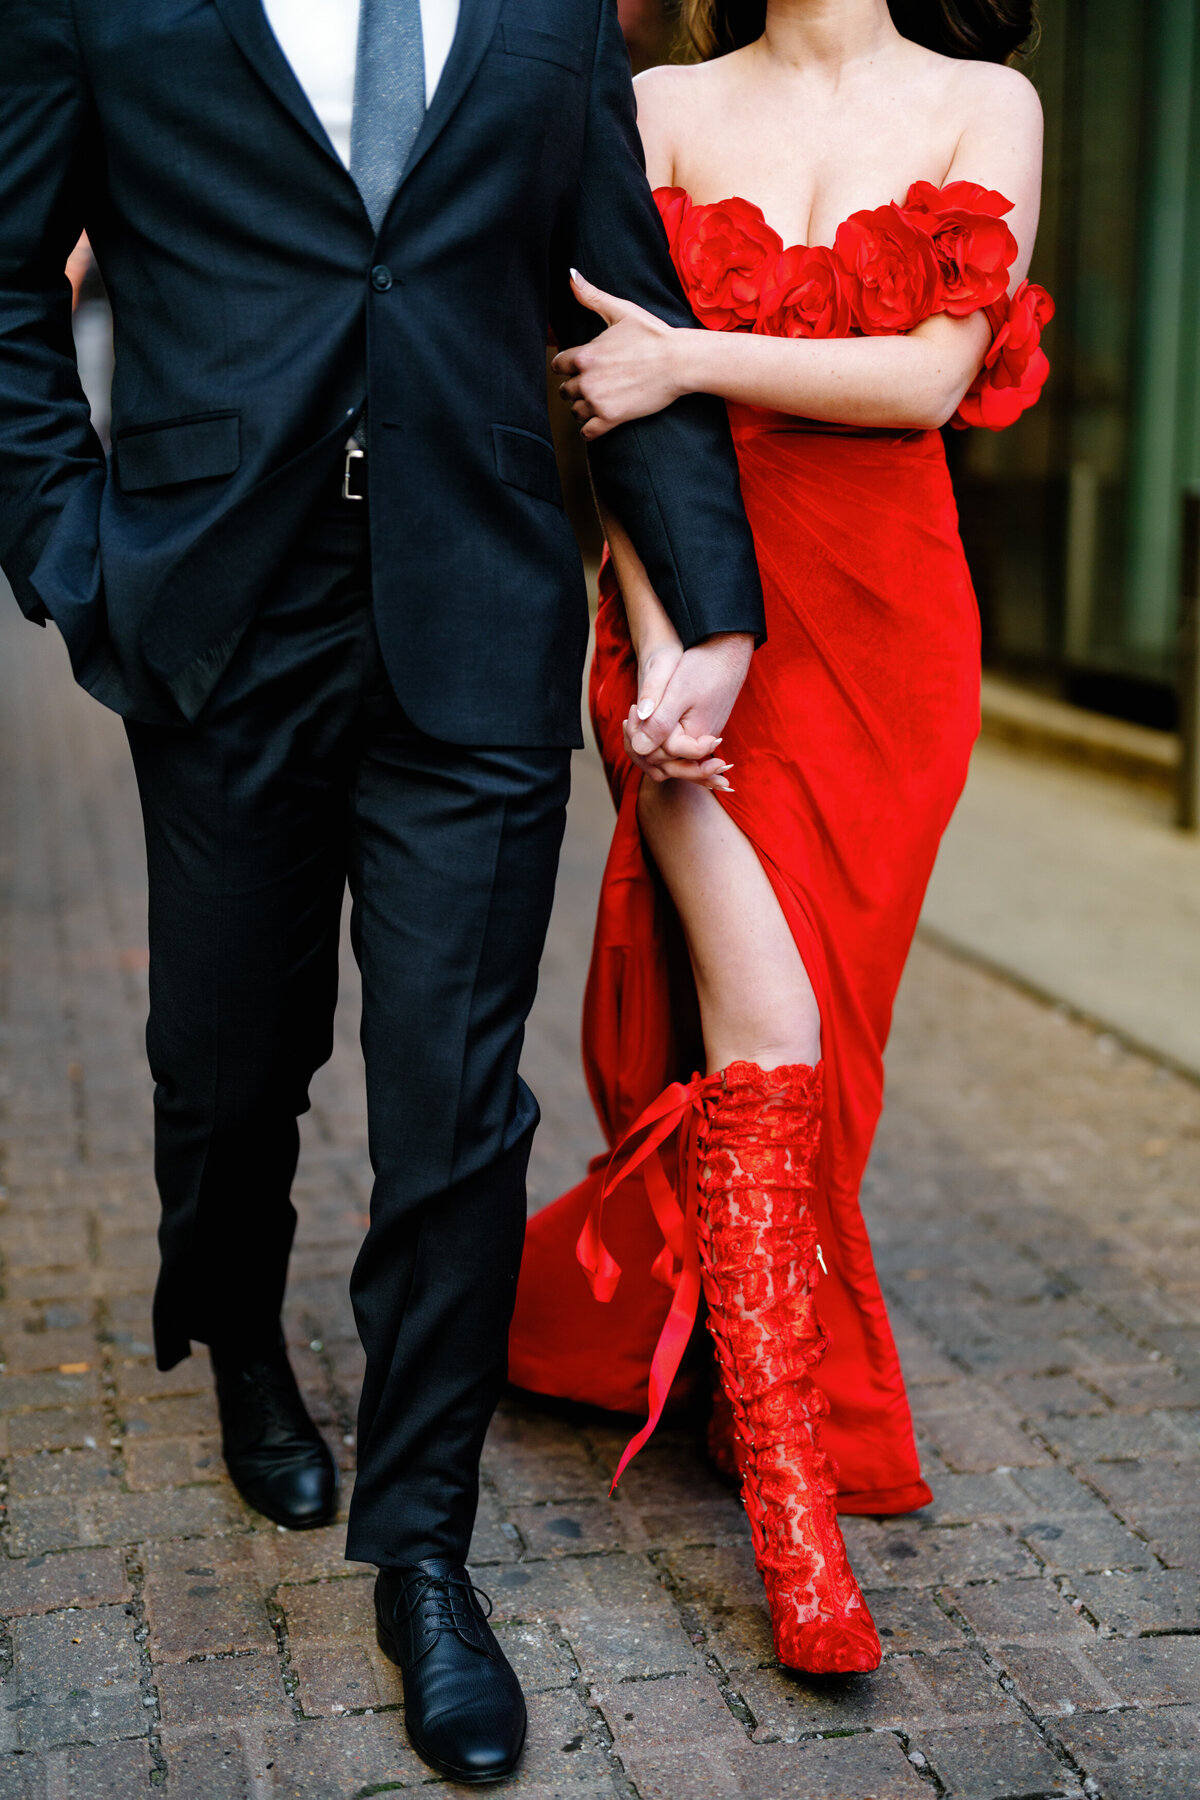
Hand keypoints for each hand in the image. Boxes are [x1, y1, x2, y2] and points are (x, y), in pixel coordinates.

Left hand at [554, 271, 687, 439]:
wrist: (678, 362)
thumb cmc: (653, 334)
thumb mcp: (621, 311)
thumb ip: (592, 296)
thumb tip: (571, 275)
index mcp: (585, 354)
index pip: (558, 365)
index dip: (568, 366)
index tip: (579, 367)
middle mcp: (587, 379)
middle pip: (566, 390)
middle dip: (576, 387)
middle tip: (594, 384)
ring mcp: (598, 401)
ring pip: (576, 411)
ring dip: (584, 408)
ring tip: (599, 400)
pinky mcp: (612, 418)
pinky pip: (589, 432)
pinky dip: (591, 429)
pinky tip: (600, 421)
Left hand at [623, 632, 753, 788]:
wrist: (727, 652)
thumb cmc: (704, 668)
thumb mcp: (677, 693)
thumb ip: (660, 723)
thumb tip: (639, 747)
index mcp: (695, 739)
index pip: (657, 755)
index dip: (638, 735)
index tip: (633, 708)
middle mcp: (699, 744)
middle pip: (662, 761)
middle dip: (640, 742)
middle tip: (631, 713)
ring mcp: (700, 739)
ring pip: (666, 755)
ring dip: (646, 742)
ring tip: (634, 716)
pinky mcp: (697, 731)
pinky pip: (674, 746)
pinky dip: (656, 737)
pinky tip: (645, 718)